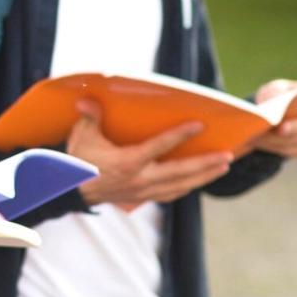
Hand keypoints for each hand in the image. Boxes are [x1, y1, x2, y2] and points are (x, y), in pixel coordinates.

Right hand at [67, 99, 231, 211]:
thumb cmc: (77, 160)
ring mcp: (142, 191)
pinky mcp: (141, 198)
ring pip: (181, 186)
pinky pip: (171, 194)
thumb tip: (87, 99)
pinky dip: (187, 187)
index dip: (180, 135)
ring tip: (223, 166)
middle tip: (228, 155)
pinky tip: (198, 181)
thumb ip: (90, 117)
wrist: (68, 190)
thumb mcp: (81, 136)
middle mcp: (140, 179)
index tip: (199, 125)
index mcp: (128, 162)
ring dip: (204, 177)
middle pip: (181, 172)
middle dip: (206, 164)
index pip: (160, 146)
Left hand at [245, 81, 296, 157]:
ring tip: (262, 134)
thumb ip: (278, 93)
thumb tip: (278, 106)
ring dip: (283, 138)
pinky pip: (295, 149)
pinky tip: (262, 141)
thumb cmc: (274, 97)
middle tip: (280, 128)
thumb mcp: (273, 90)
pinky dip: (277, 146)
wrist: (265, 117)